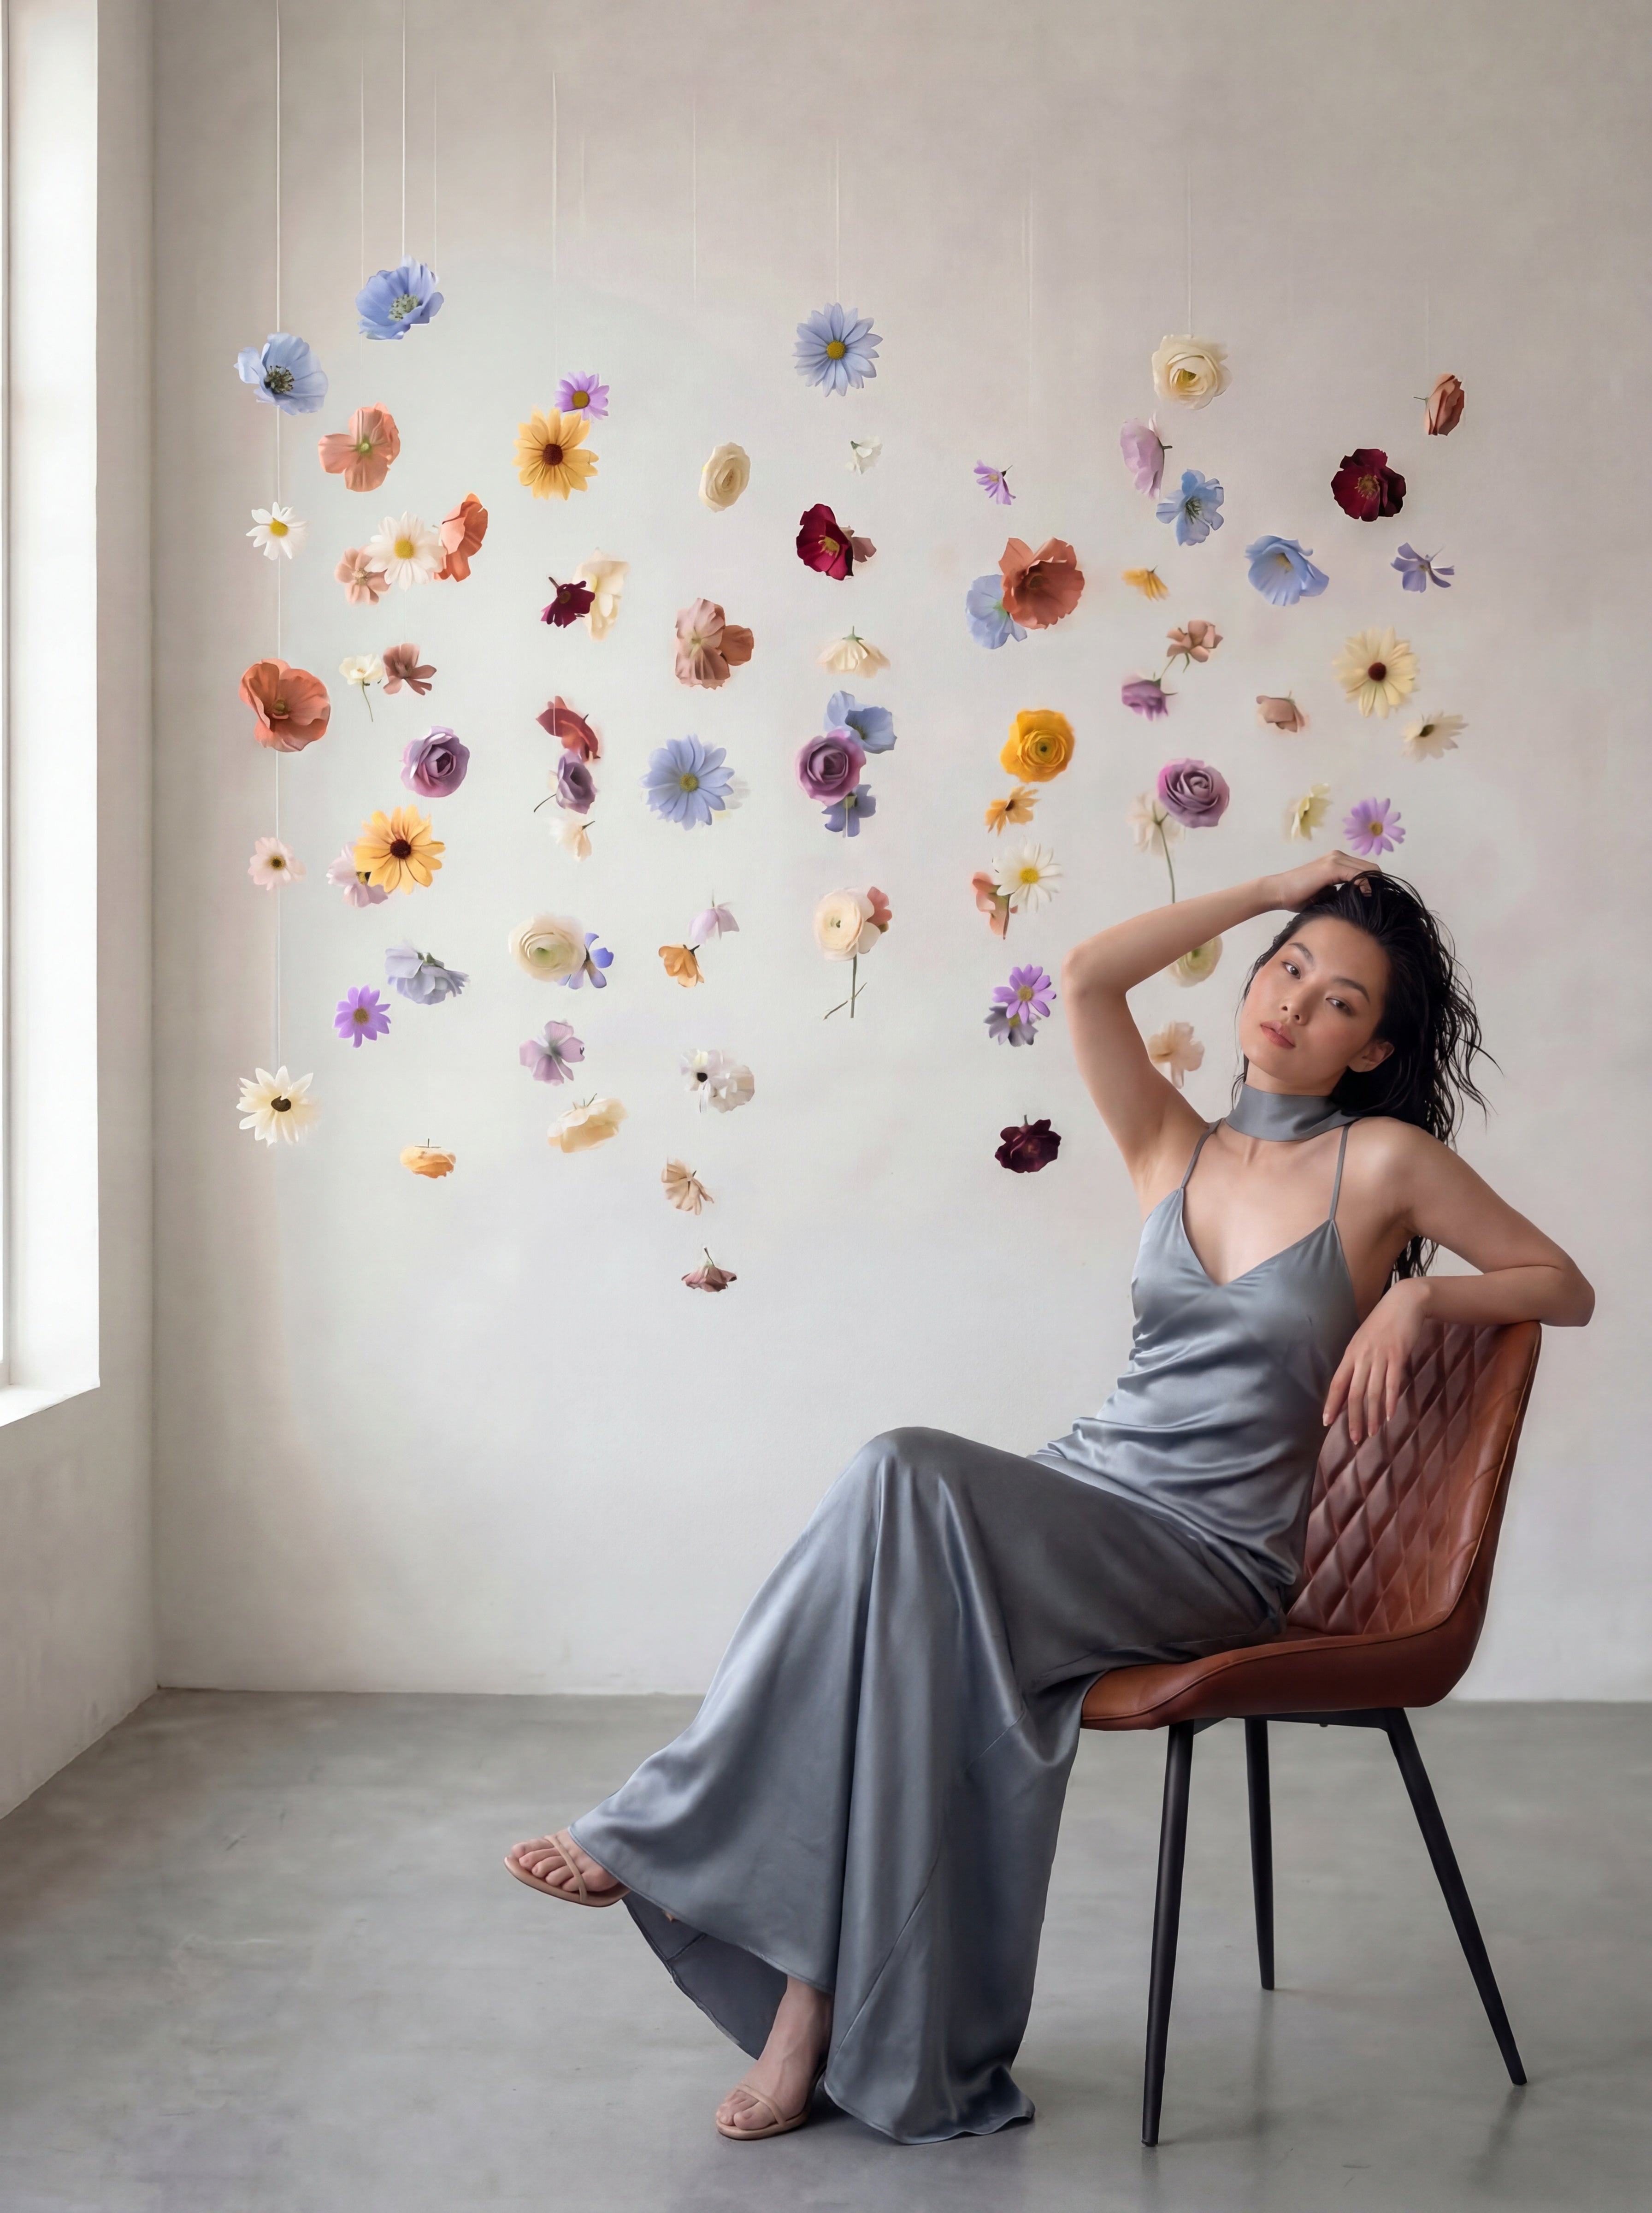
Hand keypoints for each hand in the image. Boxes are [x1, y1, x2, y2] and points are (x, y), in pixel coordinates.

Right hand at [1264, 849, 1379, 911]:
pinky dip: (1365, 885)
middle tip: (1377, 902)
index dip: (1374, 883)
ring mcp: (1335, 860)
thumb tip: (1358, 899)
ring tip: (1371, 901)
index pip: (1366, 869)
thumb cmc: (1297, 896)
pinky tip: (1364, 897)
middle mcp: (1338, 856)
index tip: (1374, 899)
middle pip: (1371, 868)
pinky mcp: (1331, 867)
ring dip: (1374, 885)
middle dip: (1378, 884)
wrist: (1278, 891)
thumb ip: (1341, 892)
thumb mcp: (1325, 893)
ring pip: (1368, 869)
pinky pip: (1358, 874)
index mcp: (1337, 861)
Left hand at [1322, 1279, 1428, 1442]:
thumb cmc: (1383, 1323)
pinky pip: (1392, 1382)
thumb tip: (1352, 1384)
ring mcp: (1380, 1356)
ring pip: (1373, 1391)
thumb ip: (1358, 1361)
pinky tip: (1389, 1415)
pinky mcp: (1398, 1355)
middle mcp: (1362, 1357)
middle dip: (1353, 1417)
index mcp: (1351, 1354)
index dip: (1332, 1403)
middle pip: (1354, 1393)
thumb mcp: (1364, 1341)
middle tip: (1354, 1438)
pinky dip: (1390, 1401)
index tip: (1326, 1422)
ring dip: (1372, 1415)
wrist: (1404, 1303)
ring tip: (1371, 1433)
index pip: (1337, 1383)